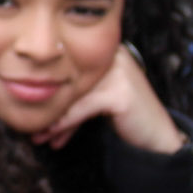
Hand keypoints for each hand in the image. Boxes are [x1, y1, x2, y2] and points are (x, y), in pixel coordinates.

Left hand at [41, 42, 183, 153]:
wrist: (159, 139)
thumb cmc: (128, 120)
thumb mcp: (97, 101)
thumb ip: (76, 95)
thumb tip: (35, 101)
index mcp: (107, 53)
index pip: (70, 70)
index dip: (52, 94)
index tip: (34, 115)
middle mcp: (114, 56)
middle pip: (70, 80)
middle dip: (50, 107)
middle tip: (33, 129)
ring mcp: (119, 72)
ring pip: (73, 94)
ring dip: (53, 118)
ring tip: (40, 136)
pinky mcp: (120, 92)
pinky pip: (82, 107)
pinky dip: (65, 122)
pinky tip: (54, 135)